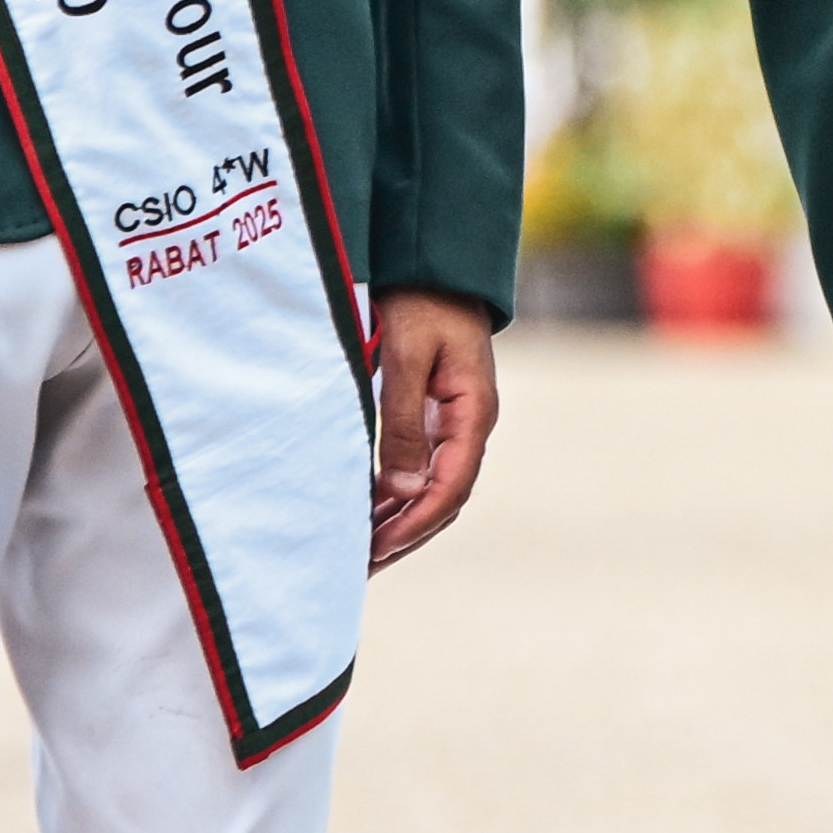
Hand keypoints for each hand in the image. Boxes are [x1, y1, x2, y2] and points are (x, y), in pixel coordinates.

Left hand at [366, 290, 501, 565]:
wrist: (436, 265)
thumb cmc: (420, 304)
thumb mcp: (404, 359)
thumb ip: (400, 423)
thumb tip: (400, 492)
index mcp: (473, 412)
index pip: (451, 486)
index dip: (415, 524)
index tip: (377, 550)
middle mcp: (470, 424)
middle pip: (446, 498)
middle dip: (406, 536)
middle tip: (360, 567)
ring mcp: (455, 422)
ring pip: (435, 488)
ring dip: (401, 521)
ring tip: (359, 550)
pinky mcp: (437, 416)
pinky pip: (424, 469)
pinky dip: (398, 497)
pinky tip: (368, 512)